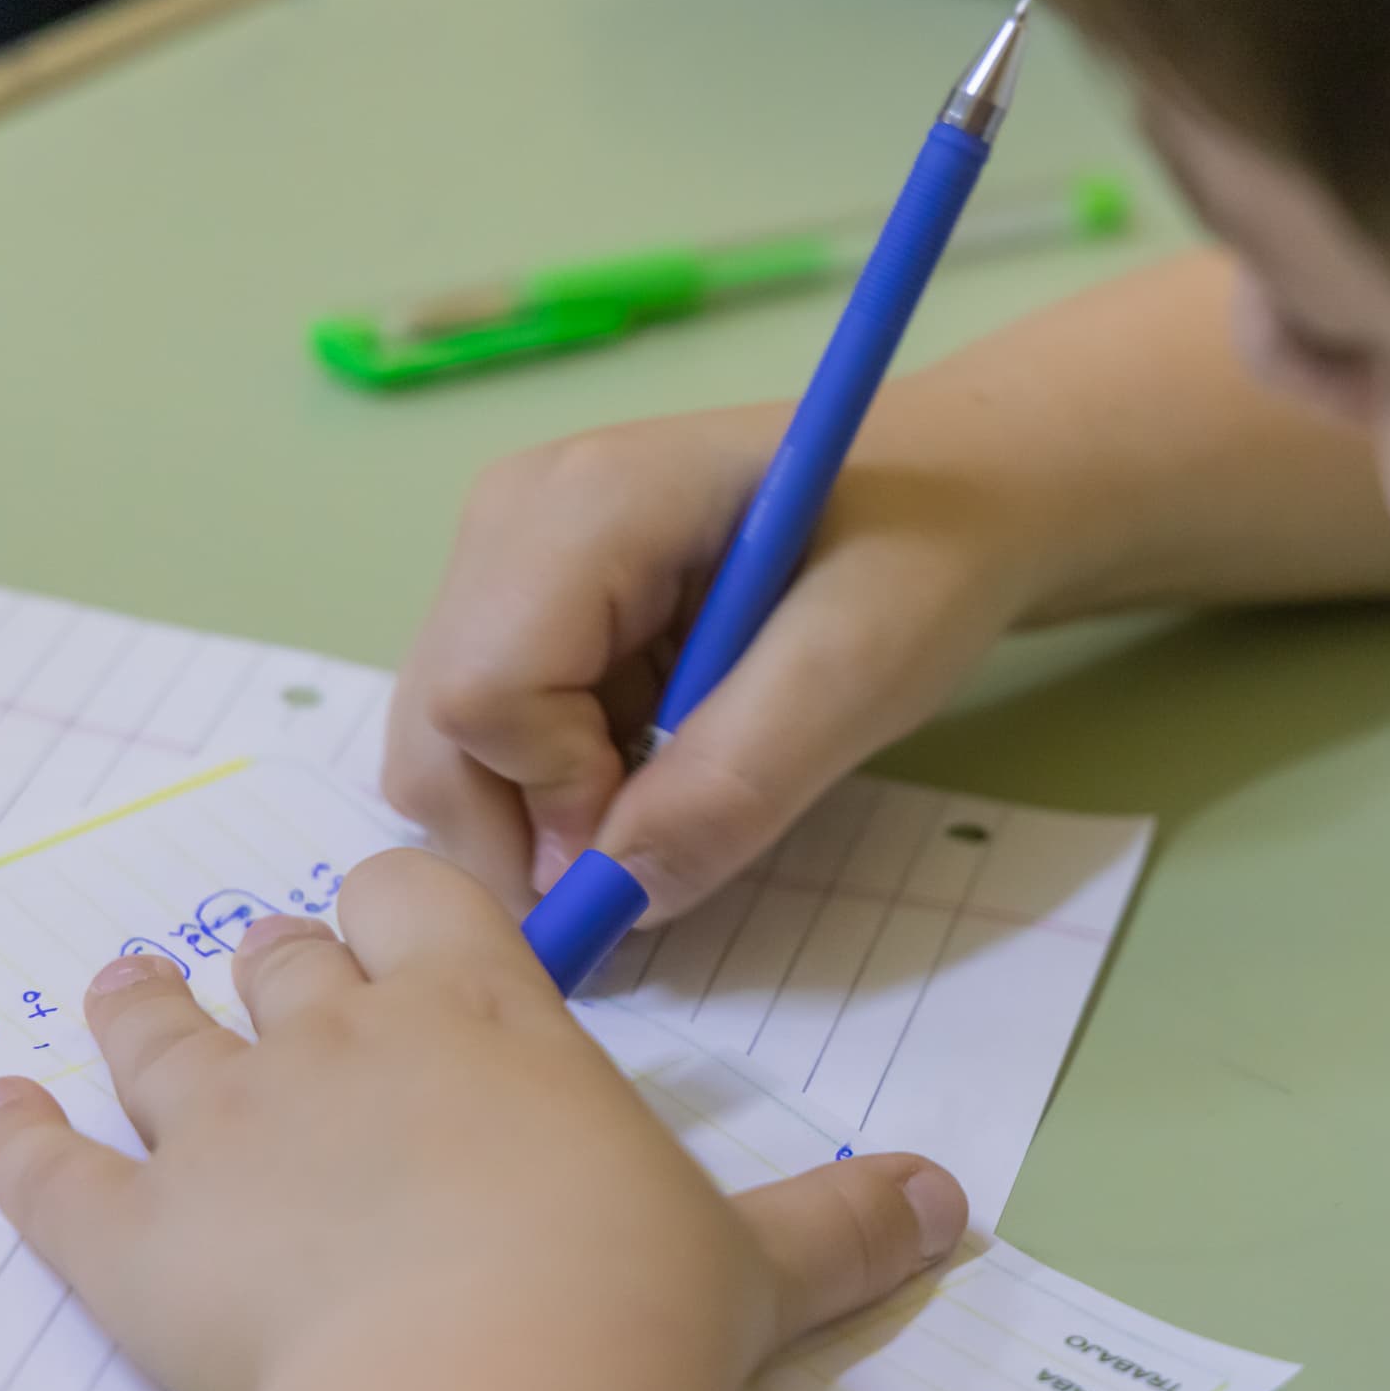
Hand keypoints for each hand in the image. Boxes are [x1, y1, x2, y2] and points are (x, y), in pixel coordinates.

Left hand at [0, 849, 966, 1390]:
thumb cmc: (632, 1306)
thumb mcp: (756, 1261)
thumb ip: (845, 1220)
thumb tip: (952, 1200)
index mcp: (487, 1016)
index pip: (420, 898)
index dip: (401, 909)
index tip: (401, 935)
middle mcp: (348, 1038)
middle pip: (287, 947)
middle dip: (285, 961)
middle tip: (290, 989)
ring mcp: (226, 1127)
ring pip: (157, 1023)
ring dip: (142, 1007)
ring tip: (125, 992)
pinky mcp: (130, 1235)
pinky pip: (45, 1164)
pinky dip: (14, 1136)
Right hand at [384, 253, 1389, 925]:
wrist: (955, 496)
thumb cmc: (920, 559)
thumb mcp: (861, 672)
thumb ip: (736, 782)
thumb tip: (617, 894)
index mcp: (584, 502)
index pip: (478, 697)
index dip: (555, 802)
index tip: (660, 833)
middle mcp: (510, 518)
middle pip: (435, 732)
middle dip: (530, 831)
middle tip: (664, 843)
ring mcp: (504, 560)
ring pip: (449, 752)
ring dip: (553, 814)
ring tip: (680, 779)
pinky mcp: (522, 606)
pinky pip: (489, 743)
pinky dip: (564, 788)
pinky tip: (659, 751)